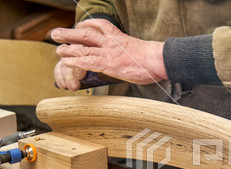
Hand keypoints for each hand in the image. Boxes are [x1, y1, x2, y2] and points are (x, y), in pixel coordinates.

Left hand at [51, 19, 166, 85]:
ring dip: (68, 48)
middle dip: (69, 34)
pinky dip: (76, 61)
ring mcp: (109, 53)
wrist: (157, 60)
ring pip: (83, 47)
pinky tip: (67, 62)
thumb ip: (132, 54)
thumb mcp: (141, 51)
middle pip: (86, 34)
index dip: (87, 24)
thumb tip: (134, 61)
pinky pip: (88, 61)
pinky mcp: (109, 64)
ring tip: (58, 49)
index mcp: (119, 38)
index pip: (100, 26)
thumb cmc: (153, 59)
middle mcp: (111, 43)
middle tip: (56, 33)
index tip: (80, 26)